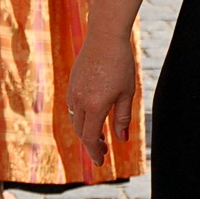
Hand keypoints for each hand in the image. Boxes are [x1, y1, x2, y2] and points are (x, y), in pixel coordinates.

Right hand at [67, 31, 135, 165]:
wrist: (105, 36)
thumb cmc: (121, 63)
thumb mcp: (127, 92)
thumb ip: (122, 117)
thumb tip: (122, 139)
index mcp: (94, 106)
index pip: (90, 138)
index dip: (95, 152)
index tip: (100, 162)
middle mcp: (79, 101)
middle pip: (81, 131)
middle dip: (91, 144)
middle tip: (103, 151)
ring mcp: (73, 91)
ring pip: (75, 120)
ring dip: (85, 131)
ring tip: (99, 136)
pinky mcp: (71, 83)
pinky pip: (72, 107)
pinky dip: (80, 117)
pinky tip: (91, 116)